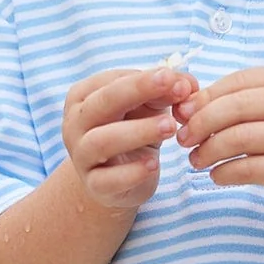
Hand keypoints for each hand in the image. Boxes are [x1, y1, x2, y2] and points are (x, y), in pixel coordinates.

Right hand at [63, 66, 197, 213]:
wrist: (116, 180)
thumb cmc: (131, 132)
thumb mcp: (148, 108)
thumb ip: (165, 92)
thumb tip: (188, 83)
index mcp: (83, 96)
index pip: (113, 80)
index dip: (147, 78)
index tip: (180, 81)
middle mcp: (75, 123)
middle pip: (104, 102)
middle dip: (139, 91)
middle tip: (176, 89)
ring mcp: (81, 155)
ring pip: (102, 141)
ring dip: (138, 132)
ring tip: (170, 127)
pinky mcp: (93, 185)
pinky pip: (108, 179)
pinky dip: (132, 172)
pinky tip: (154, 164)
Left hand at [176, 68, 263, 222]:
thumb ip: (232, 104)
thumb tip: (184, 106)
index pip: (243, 80)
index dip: (208, 95)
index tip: (183, 113)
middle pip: (240, 106)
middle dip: (203, 122)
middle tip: (183, 138)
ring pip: (241, 137)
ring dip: (209, 150)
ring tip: (195, 160)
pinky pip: (248, 168)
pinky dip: (223, 172)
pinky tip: (215, 175)